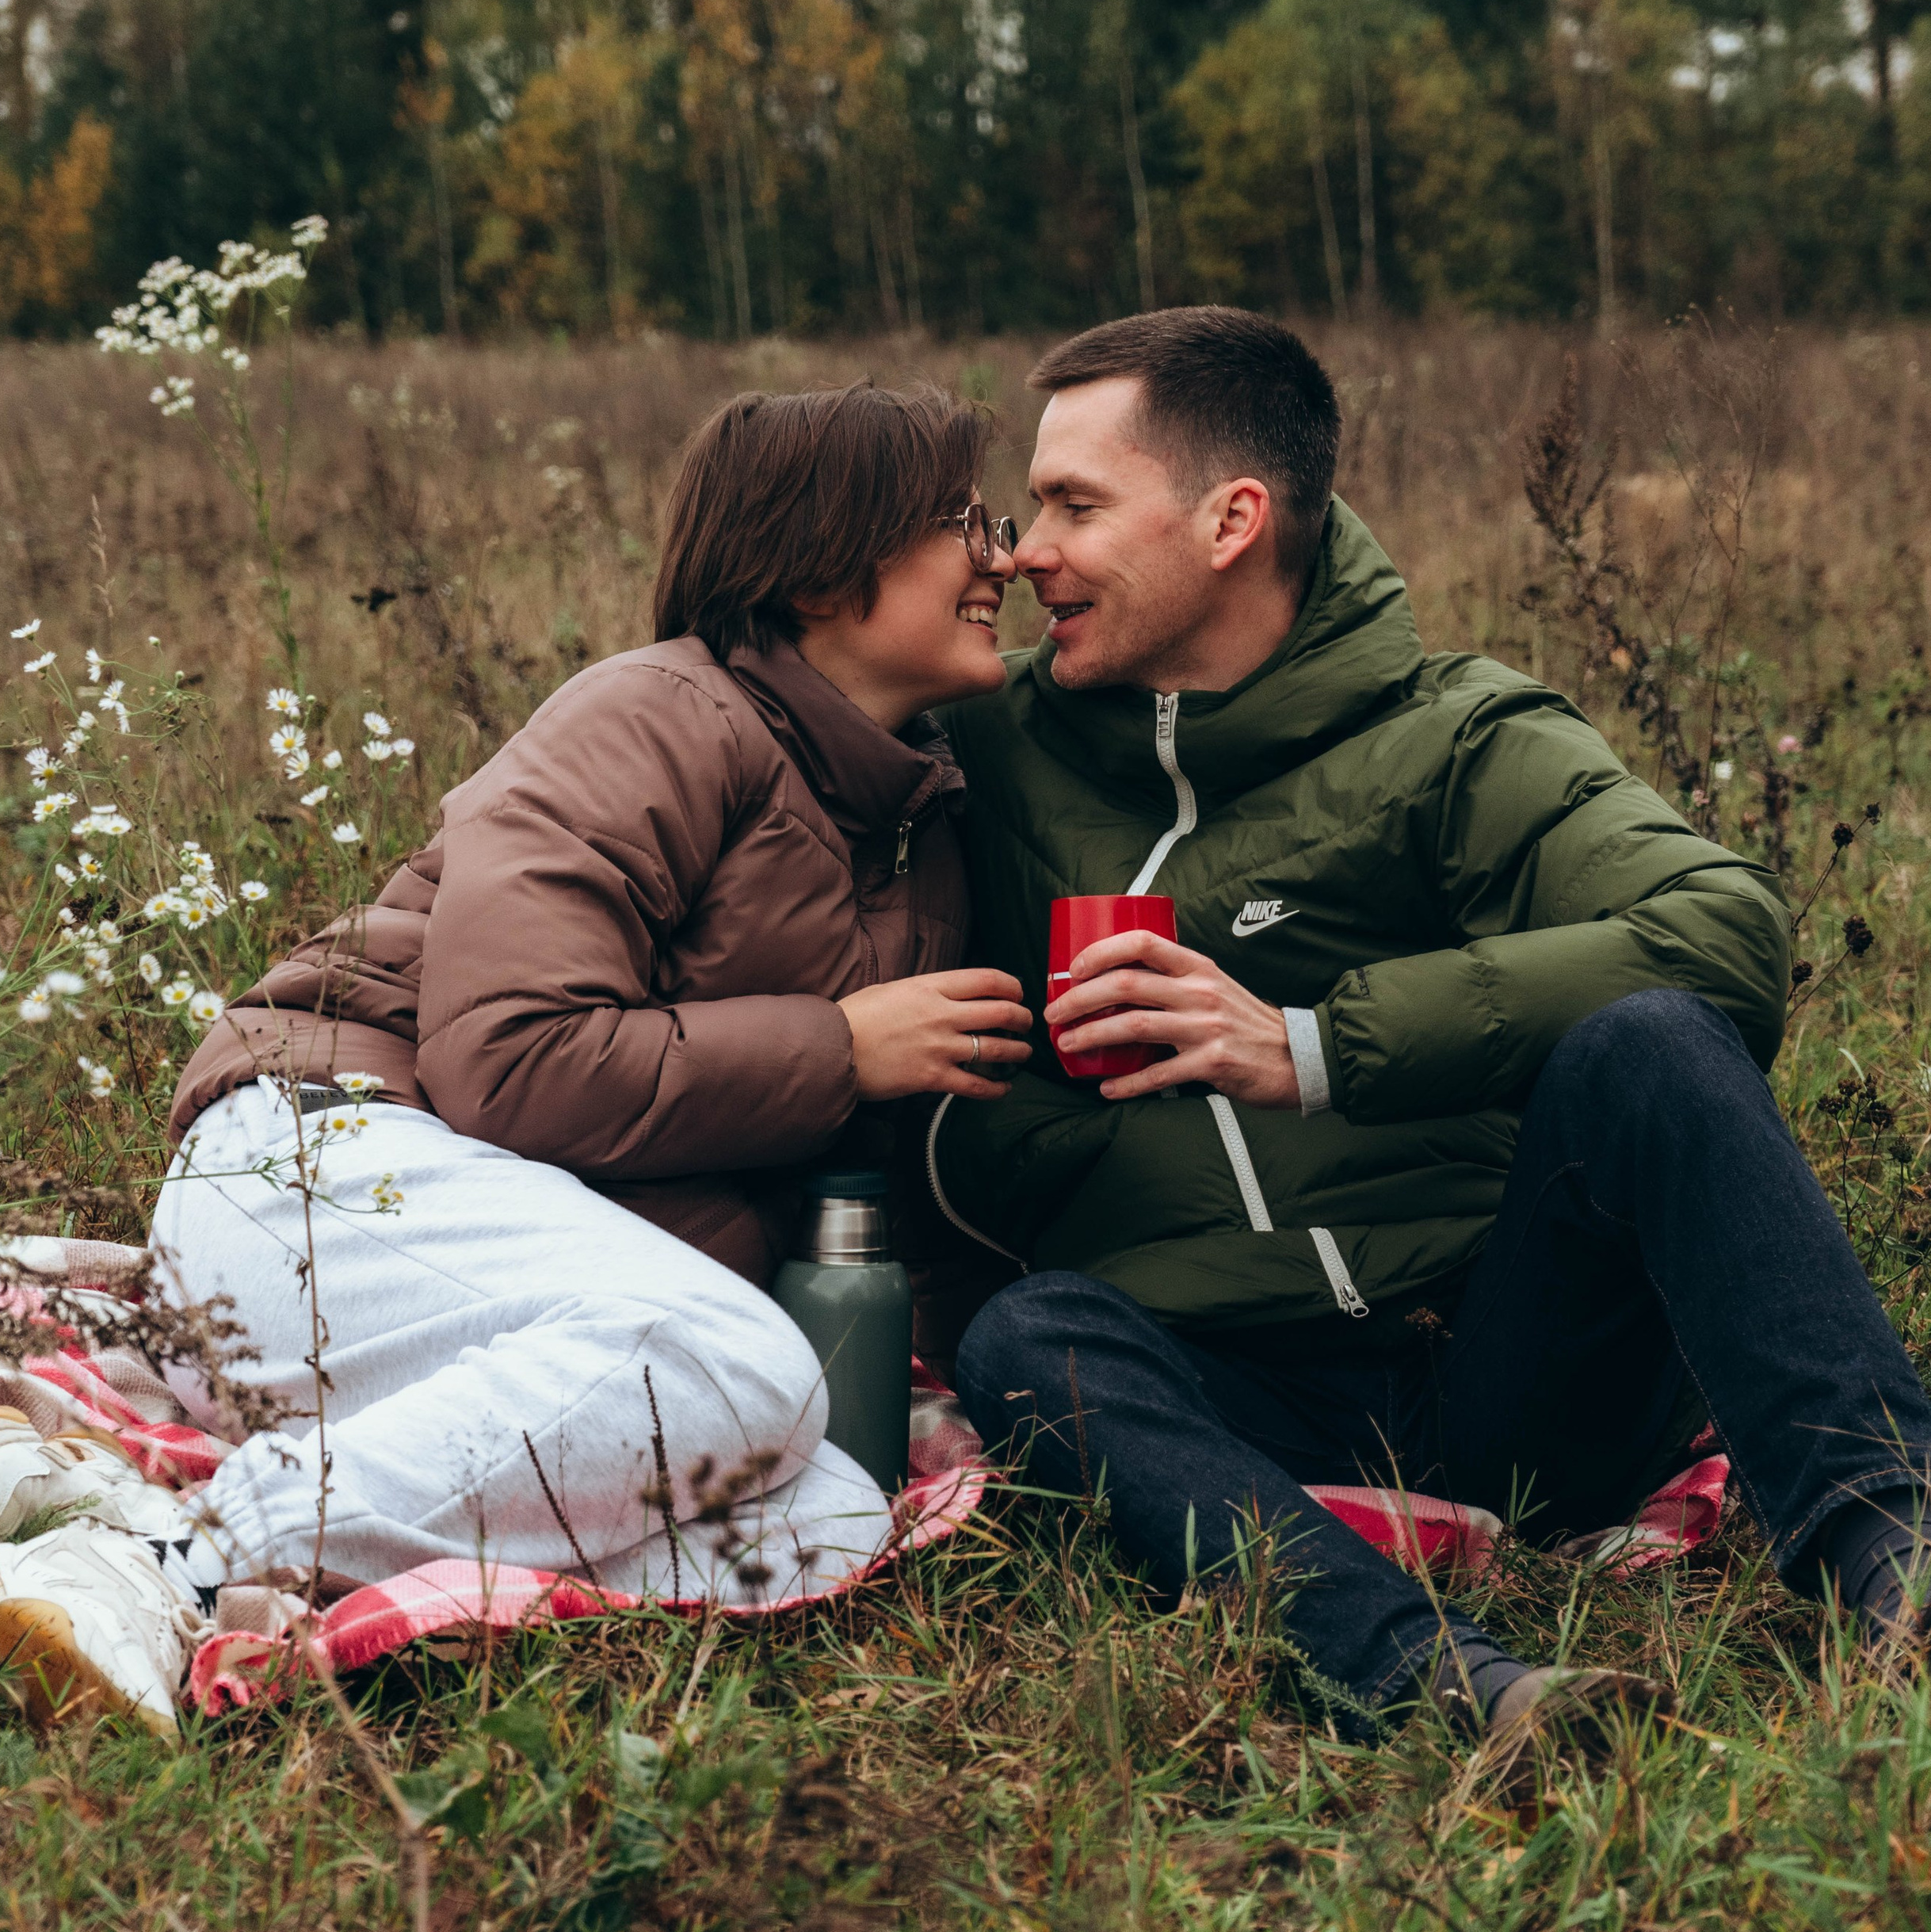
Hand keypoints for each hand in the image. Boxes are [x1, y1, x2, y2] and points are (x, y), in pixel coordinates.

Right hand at [839, 969, 1032, 1101]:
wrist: (832, 1050)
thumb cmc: (856, 1017)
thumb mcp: (892, 989)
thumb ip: (925, 990)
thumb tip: (949, 995)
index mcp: (930, 986)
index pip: (987, 979)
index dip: (1013, 985)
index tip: (1018, 992)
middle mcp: (941, 1014)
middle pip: (1002, 1011)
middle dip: (1023, 1017)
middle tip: (1026, 1022)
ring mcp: (939, 1047)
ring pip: (998, 1048)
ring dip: (1018, 1051)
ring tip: (1023, 1053)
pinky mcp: (933, 1078)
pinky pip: (978, 1085)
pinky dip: (997, 1088)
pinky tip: (1004, 1087)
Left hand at [1044, 929, 1300, 1105]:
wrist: (1298, 1057)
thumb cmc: (1247, 1024)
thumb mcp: (1215, 987)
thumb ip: (1176, 982)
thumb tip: (1118, 985)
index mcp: (1198, 967)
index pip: (1141, 943)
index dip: (1101, 952)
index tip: (1073, 969)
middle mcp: (1200, 991)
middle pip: (1126, 984)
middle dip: (1080, 998)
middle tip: (1055, 1013)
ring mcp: (1206, 1027)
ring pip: (1134, 1025)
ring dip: (1092, 1035)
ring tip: (1068, 1044)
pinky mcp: (1212, 1063)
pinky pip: (1158, 1073)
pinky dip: (1127, 1083)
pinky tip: (1107, 1089)